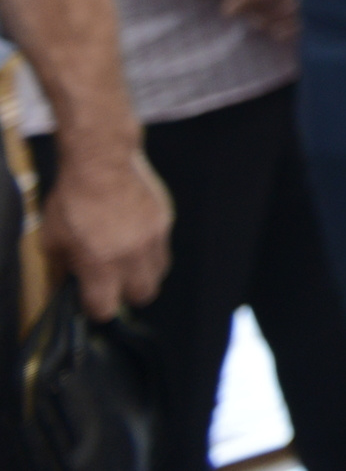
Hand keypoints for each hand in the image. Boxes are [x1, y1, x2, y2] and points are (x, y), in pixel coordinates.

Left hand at [42, 147, 171, 318]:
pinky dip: (150, 248)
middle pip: (143, 295)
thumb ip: (64, 269)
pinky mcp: (167, 221)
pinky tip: (135, 231)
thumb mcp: (52, 240)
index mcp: (101, 266)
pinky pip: (163, 246)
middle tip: (114, 280)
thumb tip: (70, 285)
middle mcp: (133, 258)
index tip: (91, 297)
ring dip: (143, 272)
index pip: (106, 310)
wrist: (102, 162)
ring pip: (158, 272)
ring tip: (127, 257)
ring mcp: (154, 238)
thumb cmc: (71, 200)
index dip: (97, 307)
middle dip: (128, 293)